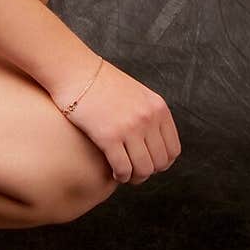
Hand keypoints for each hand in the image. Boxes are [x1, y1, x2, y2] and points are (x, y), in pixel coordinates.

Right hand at [52, 58, 181, 184]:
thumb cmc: (101, 83)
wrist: (75, 71)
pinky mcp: (109, 136)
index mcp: (158, 107)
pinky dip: (121, 176)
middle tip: (135, 171)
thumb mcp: (136, 93)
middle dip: (148, 172)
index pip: (173, 149)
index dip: (162, 163)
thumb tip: (154, 143)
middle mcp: (148, 118)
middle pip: (160, 163)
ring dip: (135, 177)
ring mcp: (130, 128)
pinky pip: (123, 168)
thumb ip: (149, 114)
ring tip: (124, 174)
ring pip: (144, 169)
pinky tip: (114, 172)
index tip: (148, 163)